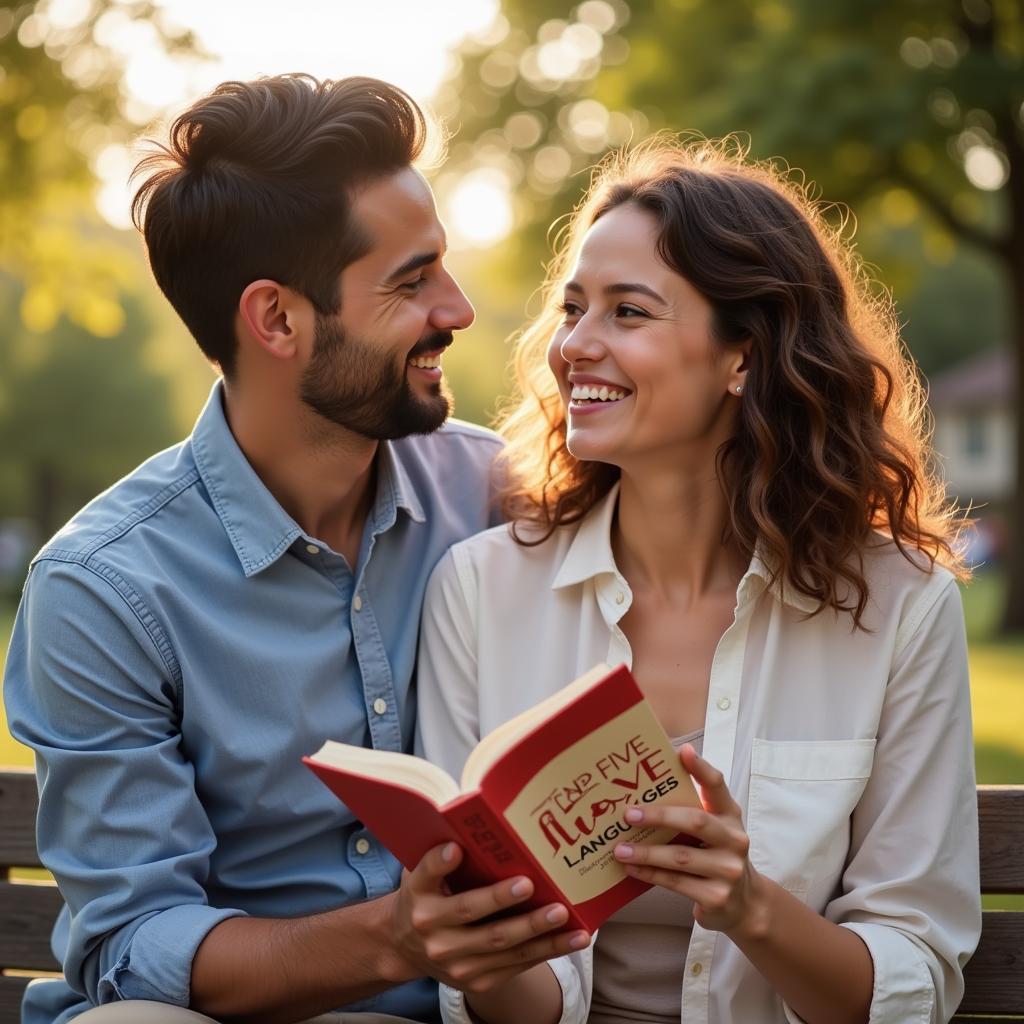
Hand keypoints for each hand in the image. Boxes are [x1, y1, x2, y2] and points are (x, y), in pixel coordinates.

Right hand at [387, 841, 590, 994]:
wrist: (406, 947)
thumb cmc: (425, 897)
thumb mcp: (421, 874)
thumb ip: (440, 856)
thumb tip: (469, 825)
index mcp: (419, 900)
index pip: (427, 876)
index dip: (440, 863)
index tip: (455, 849)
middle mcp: (435, 935)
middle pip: (472, 914)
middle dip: (503, 900)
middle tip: (530, 884)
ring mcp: (457, 964)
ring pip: (503, 947)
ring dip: (538, 932)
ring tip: (564, 915)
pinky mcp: (477, 981)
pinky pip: (517, 965)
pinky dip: (547, 951)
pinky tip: (571, 938)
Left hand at [612, 743, 766, 935]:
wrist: (745, 903)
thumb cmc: (717, 854)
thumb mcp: (714, 828)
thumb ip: (691, 808)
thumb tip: (648, 785)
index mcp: (730, 815)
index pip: (717, 785)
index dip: (701, 768)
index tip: (682, 752)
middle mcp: (734, 840)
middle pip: (695, 821)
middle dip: (659, 816)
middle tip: (628, 814)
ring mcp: (728, 870)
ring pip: (681, 857)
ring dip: (646, 852)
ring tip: (619, 848)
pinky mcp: (717, 897)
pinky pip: (676, 883)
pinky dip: (650, 874)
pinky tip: (631, 868)